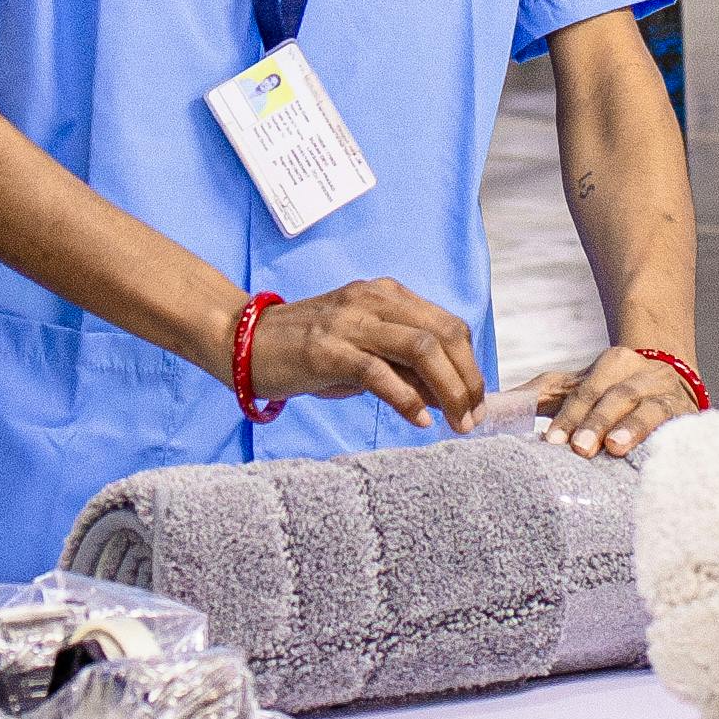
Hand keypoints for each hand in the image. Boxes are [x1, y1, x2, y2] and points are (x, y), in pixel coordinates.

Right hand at [247, 281, 482, 424]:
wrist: (242, 340)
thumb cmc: (307, 349)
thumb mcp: (363, 353)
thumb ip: (404, 367)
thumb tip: (448, 398)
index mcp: (387, 296)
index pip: (449, 326)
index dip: (471, 366)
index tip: (476, 403)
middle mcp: (373, 301)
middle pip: (444, 334)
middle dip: (468, 380)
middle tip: (472, 418)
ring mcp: (350, 322)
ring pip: (421, 348)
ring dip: (448, 390)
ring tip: (455, 423)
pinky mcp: (327, 349)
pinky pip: (379, 372)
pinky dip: (406, 399)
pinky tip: (417, 421)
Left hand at [526, 346, 707, 458]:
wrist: (675, 377)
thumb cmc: (614, 390)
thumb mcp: (579, 387)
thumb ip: (539, 396)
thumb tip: (488, 409)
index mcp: (612, 363)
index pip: (585, 391)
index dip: (569, 416)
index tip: (552, 442)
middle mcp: (642, 374)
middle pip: (615, 397)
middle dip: (596, 422)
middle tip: (579, 449)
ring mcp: (667, 395)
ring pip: (649, 409)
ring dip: (631, 428)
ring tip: (615, 448)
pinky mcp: (688, 417)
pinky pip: (678, 427)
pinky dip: (667, 440)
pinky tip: (658, 456)